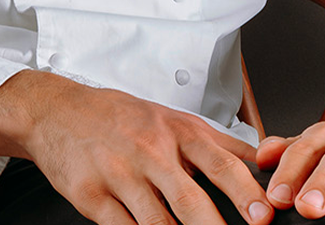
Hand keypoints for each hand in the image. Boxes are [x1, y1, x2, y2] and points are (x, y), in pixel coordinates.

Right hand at [0, 71, 273, 224]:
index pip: (219, 163)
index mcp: (176, 131)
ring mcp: (119, 175)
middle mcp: (150, 151)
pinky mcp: (92, 197)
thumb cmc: (120, 117)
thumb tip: (268, 158)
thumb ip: (219, 143)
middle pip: (190, 200)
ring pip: (158, 224)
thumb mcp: (172, 118)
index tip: (265, 215)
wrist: (57, 111)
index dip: (245, 191)